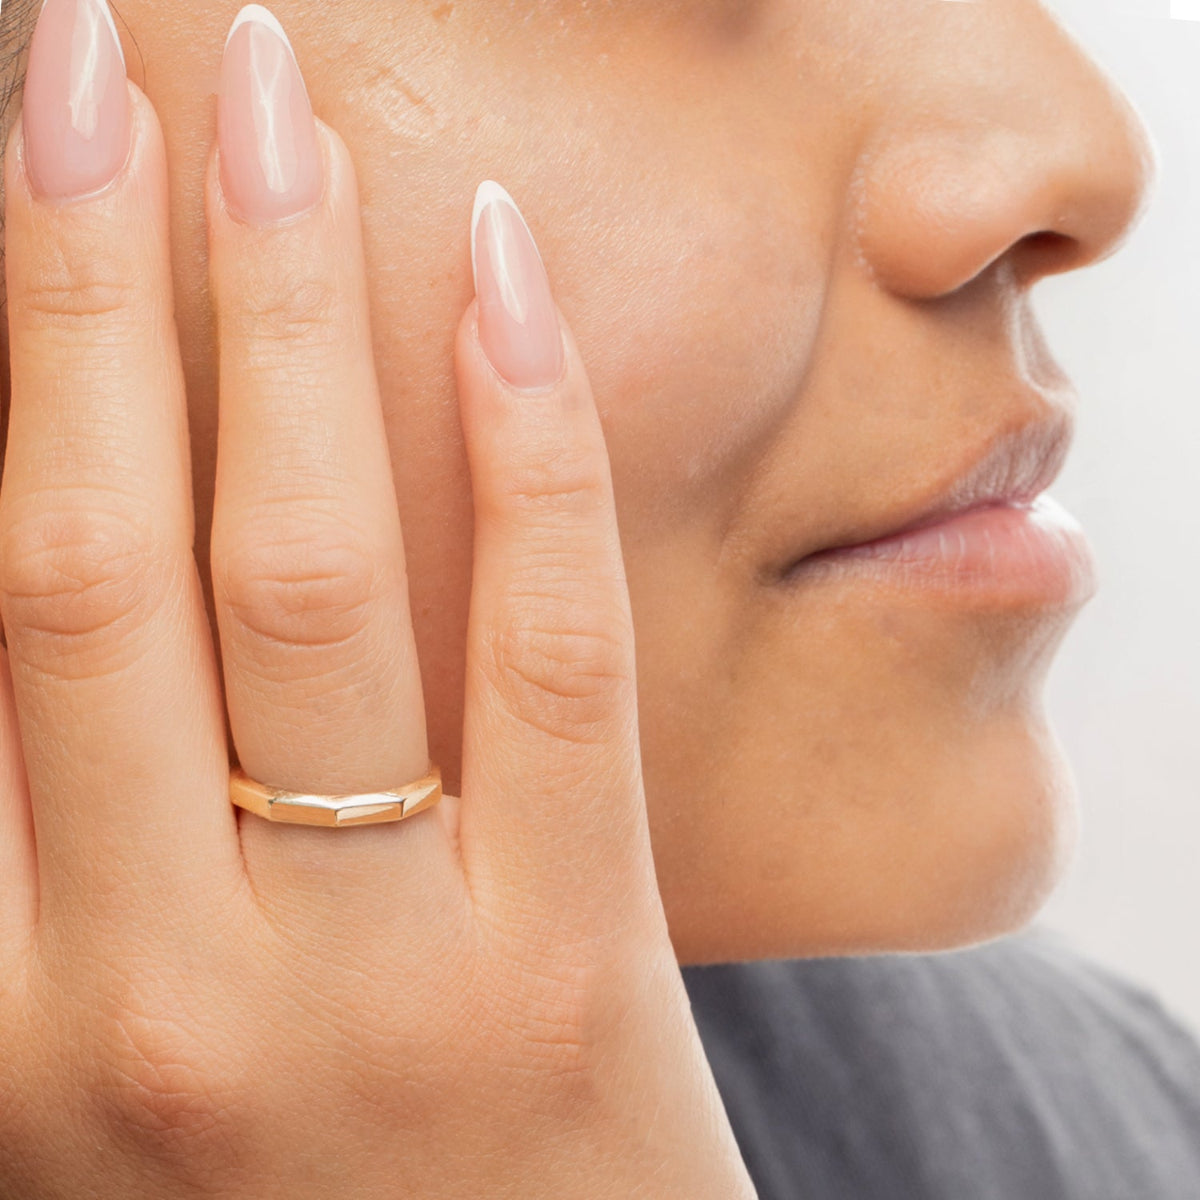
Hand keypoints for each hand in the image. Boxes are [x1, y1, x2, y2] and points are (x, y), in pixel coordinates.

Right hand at [0, 6, 754, 1196]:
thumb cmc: (303, 1191)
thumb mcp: (130, 1033)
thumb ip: (75, 838)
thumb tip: (67, 566)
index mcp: (13, 1006)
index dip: (8, 363)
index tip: (24, 175)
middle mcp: (161, 988)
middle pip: (91, 550)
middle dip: (80, 273)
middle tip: (79, 56)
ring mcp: (383, 980)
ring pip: (305, 577)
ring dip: (272, 304)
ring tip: (254, 96)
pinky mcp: (573, 966)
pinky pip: (549, 655)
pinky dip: (522, 444)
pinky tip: (494, 268)